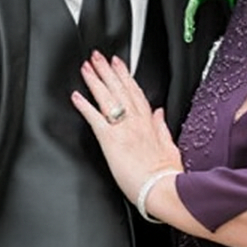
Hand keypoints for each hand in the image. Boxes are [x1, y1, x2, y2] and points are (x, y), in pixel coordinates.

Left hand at [73, 52, 182, 201]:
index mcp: (148, 123)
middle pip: (119, 89)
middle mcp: (135, 121)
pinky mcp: (110, 140)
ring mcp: (123, 128)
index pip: (135, 93)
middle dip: (107, 71)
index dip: (125, 76)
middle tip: (97, 56)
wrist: (162, 189)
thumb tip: (159, 112)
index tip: (118, 64)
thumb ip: (162, 127)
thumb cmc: (166, 175)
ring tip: (86, 68)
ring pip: (108, 97)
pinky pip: (95, 118)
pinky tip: (76, 96)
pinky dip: (85, 106)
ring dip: (95, 80)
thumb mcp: (170, 146)